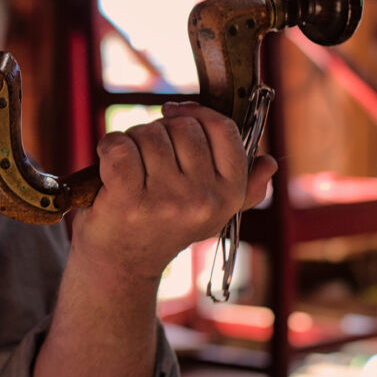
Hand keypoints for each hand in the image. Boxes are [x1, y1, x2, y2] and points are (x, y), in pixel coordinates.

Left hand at [71, 101, 276, 281]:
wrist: (122, 264)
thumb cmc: (162, 227)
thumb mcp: (210, 213)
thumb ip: (242, 188)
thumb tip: (268, 163)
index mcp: (230, 194)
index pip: (224, 130)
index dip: (197, 113)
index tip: (175, 113)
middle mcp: (203, 199)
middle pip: (181, 127)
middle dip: (158, 131)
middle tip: (147, 158)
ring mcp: (167, 200)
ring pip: (148, 134)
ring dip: (132, 141)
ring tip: (130, 169)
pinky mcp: (130, 201)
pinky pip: (119, 146)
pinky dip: (108, 146)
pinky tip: (107, 165)